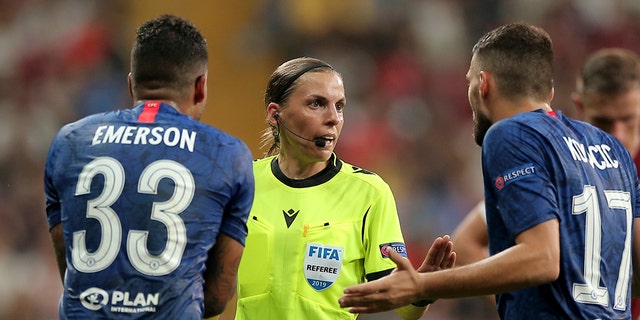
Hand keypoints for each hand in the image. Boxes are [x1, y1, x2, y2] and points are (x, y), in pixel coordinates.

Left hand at [339, 235, 454, 313]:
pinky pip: (373, 310)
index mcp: (389, 283)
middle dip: (352, 299)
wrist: (421, 289)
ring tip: (343, 304)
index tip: (346, 289)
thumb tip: (387, 248)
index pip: (370, 287)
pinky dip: (362, 310)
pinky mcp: (388, 307)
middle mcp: (387, 295)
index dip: (358, 289)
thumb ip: (394, 256)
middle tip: (340, 299)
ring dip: (354, 305)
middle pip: (366, 298)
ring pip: (368, 305)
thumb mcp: (404, 264)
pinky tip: (352, 309)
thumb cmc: (410, 275)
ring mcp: (387, 302)